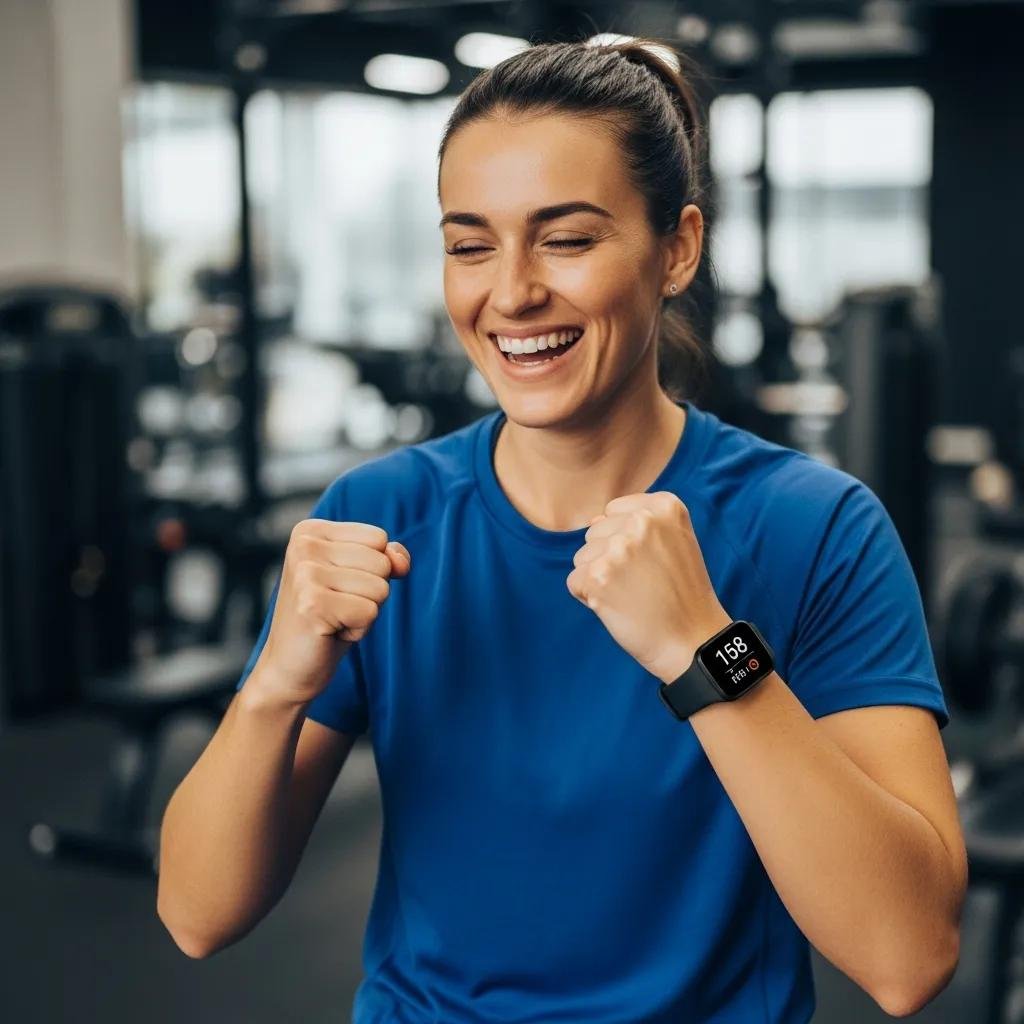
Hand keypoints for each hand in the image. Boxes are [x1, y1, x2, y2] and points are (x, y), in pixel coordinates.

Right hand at [254, 519, 410, 705]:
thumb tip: (401, 562)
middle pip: (382, 562)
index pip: (379, 538)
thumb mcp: (360, 578)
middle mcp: (304, 545)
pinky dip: (358, 629)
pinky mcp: (312, 604)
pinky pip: (370, 612)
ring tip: (333, 619)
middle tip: (336, 608)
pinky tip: (330, 632)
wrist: (289, 667)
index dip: (371, 570)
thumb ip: (387, 558)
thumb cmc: (328, 619)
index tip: (339, 588)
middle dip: (369, 593)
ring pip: (380, 588)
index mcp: (310, 531)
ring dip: (364, 612)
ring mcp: (305, 574)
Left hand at [566, 491, 729, 682]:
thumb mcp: (676, 542)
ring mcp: (619, 548)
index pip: (614, 512)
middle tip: (642, 584)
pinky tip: (618, 607)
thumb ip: (637, 522)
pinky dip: (589, 598)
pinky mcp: (598, 576)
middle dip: (609, 559)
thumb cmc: (681, 596)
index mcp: (664, 506)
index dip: (625, 542)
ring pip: (582, 557)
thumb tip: (593, 520)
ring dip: (598, 578)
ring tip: (632, 595)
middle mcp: (642, 521)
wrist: (691, 642)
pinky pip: (574, 581)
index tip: (652, 563)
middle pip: (595, 533)